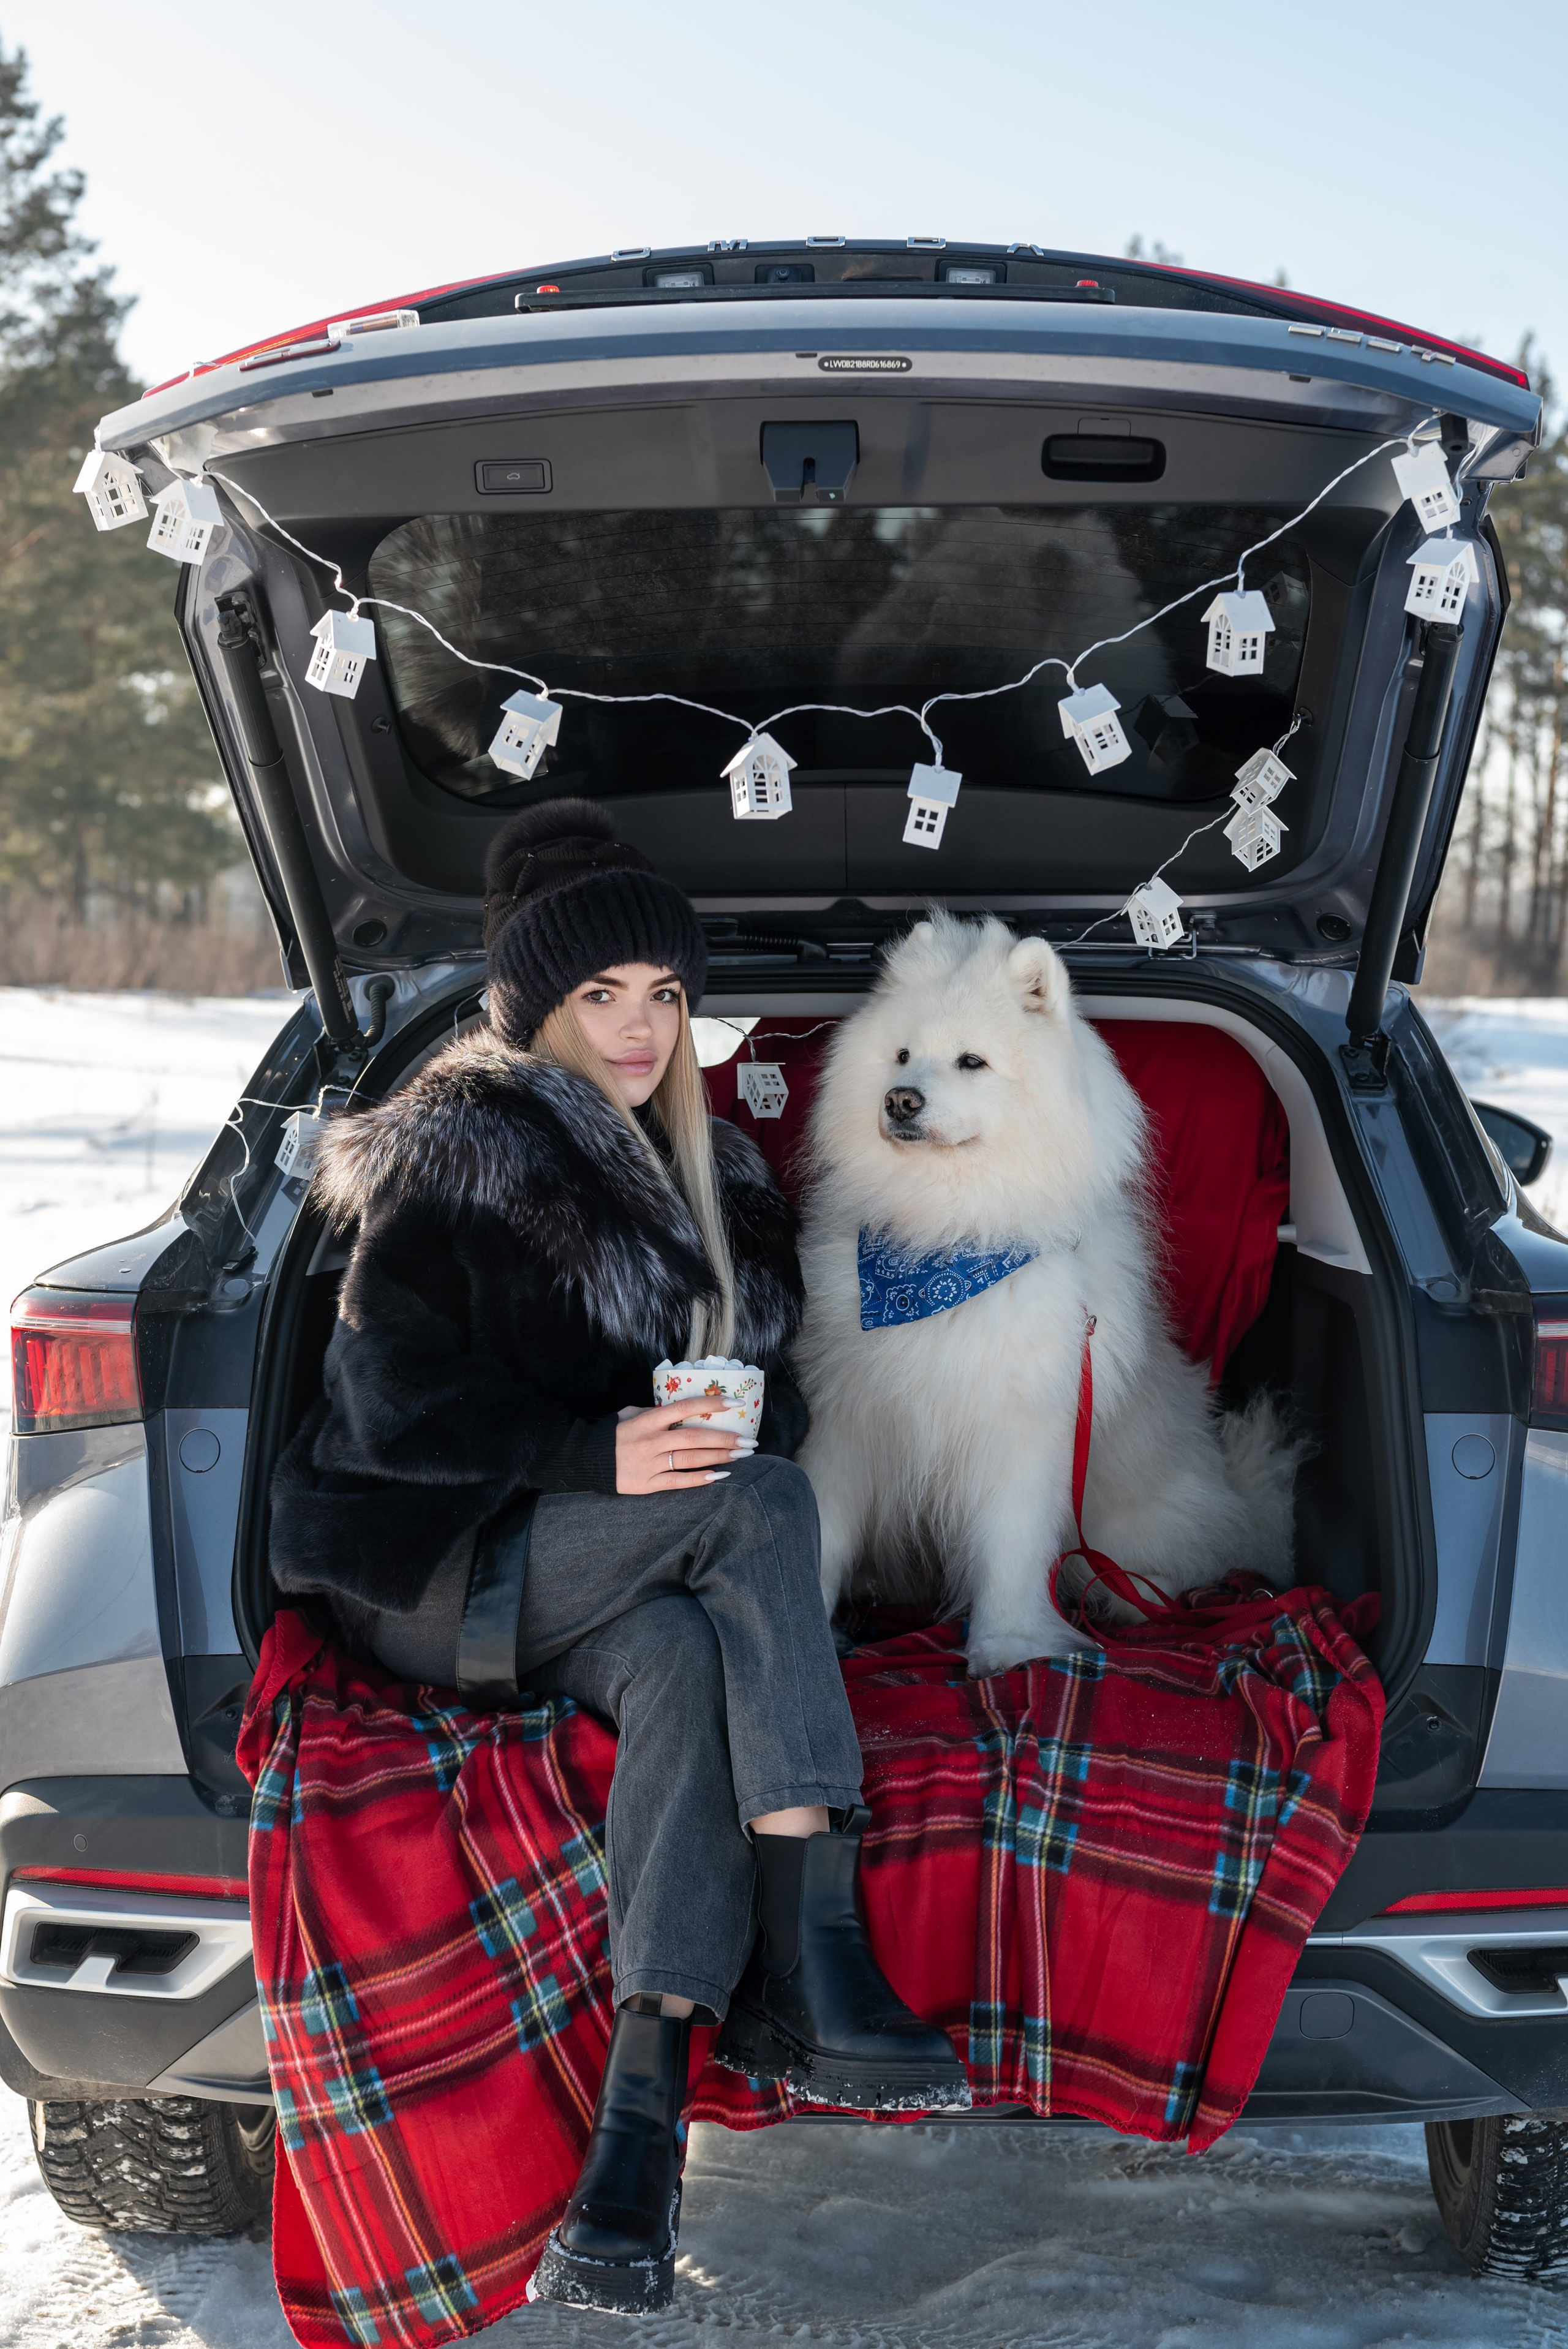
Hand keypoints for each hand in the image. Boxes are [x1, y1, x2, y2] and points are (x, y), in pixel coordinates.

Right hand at [615, 1400, 754, 1494]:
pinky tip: (719, 1476)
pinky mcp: (647, 1484)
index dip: (712, 1404)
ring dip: (720, 1457)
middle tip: (749, 1441)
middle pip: (695, 1438)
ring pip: (691, 1459)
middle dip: (725, 1439)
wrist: (584, 1461)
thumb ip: (655, 1411)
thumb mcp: (630, 1414)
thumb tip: (683, 1410)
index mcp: (648, 1420)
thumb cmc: (611, 1434)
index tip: (736, 1403)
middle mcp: (651, 1441)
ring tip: (742, 1455)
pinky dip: (700, 1480)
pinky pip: (678, 1482)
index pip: (685, 1407)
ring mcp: (649, 1464)